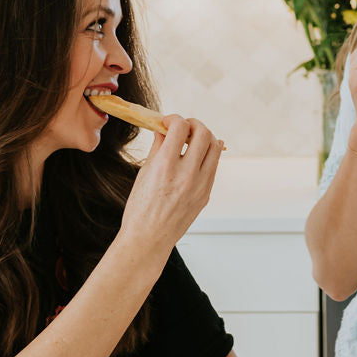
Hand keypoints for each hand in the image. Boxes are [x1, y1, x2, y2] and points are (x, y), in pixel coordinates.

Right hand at [118, 116, 221, 255]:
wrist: (149, 239)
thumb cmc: (140, 208)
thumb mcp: (144, 173)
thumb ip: (157, 148)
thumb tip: (163, 129)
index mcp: (165, 167)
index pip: (180, 128)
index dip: (174, 118)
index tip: (167, 122)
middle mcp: (186, 175)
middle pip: (203, 133)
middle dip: (193, 123)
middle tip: (183, 127)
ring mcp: (200, 186)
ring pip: (215, 147)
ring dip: (205, 137)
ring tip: (192, 139)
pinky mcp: (206, 194)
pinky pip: (214, 166)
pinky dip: (208, 154)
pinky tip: (199, 153)